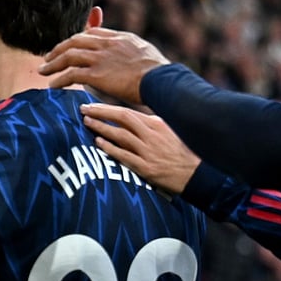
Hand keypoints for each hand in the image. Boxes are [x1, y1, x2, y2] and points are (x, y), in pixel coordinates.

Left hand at [39, 26, 169, 108]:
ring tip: (43, 71)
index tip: (68, 45)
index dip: (78, 38)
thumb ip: (132, 53)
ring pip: (69, 56)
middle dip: (59, 48)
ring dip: (53, 63)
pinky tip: (52, 86)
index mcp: (120, 38)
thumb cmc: (158, 75)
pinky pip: (71, 74)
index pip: (93, 33)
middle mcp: (108, 44)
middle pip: (76, 40)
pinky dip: (59, 80)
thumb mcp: (145, 54)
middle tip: (48, 56)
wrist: (161, 80)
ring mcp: (101, 58)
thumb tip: (128, 60)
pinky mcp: (97, 74)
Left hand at [80, 103, 200, 194]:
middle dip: (100, 112)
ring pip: (120, 134)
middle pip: (122, 117)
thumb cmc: (181, 153)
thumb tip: (128, 119)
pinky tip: (97, 143)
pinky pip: (124, 155)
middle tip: (83, 109)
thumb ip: (149, 125)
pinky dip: (109, 148)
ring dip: (101, 127)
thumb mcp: (168, 132)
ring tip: (86, 122)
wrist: (196, 174)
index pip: (128, 111)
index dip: (107, 108)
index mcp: (157, 124)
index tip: (92, 105)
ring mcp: (148, 151)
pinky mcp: (146, 167)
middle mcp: (152, 135)